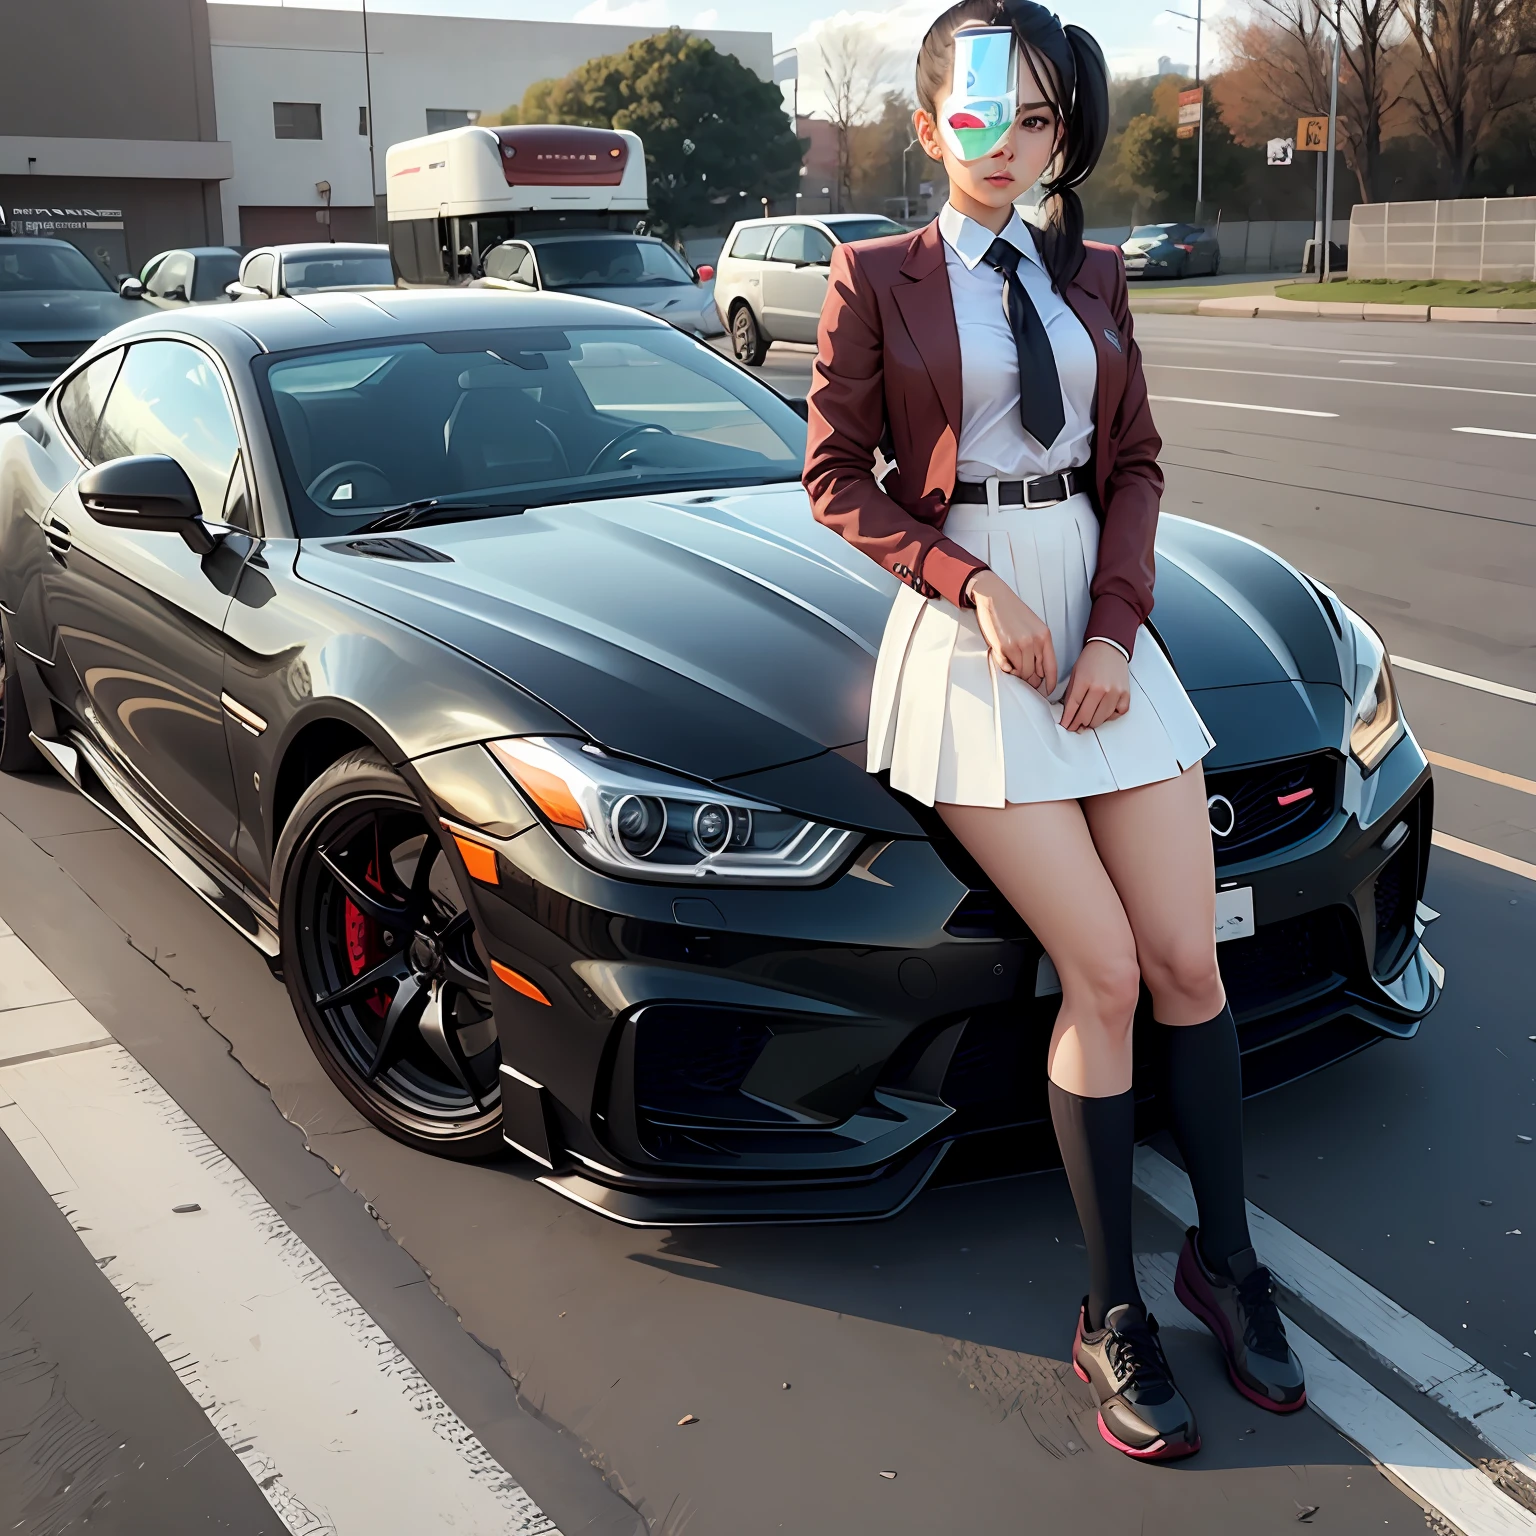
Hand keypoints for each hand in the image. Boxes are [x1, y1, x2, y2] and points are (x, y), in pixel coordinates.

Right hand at [967, 570, 1056, 694]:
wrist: (994, 597)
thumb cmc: (1013, 612)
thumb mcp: (1033, 626)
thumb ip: (1038, 646)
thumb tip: (1037, 670)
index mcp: (1044, 636)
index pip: (1051, 667)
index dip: (1050, 682)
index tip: (1048, 690)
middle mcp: (1034, 642)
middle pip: (1035, 674)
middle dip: (1029, 679)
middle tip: (1022, 675)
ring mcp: (1018, 645)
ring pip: (1021, 673)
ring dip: (1015, 672)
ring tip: (1010, 660)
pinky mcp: (1003, 648)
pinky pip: (1007, 668)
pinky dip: (1005, 666)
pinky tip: (1003, 655)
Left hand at [1059, 639, 1130, 731]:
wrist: (1109, 647)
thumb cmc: (1092, 658)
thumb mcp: (1075, 674)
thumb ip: (1071, 694)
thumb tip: (1068, 713)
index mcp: (1085, 681)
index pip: (1073, 708)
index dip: (1068, 720)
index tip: (1066, 725)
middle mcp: (1101, 688)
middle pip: (1086, 716)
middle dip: (1078, 724)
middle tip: (1075, 725)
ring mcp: (1114, 692)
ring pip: (1101, 719)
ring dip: (1092, 722)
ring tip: (1087, 720)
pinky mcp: (1125, 694)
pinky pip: (1117, 714)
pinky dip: (1109, 716)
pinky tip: (1103, 713)